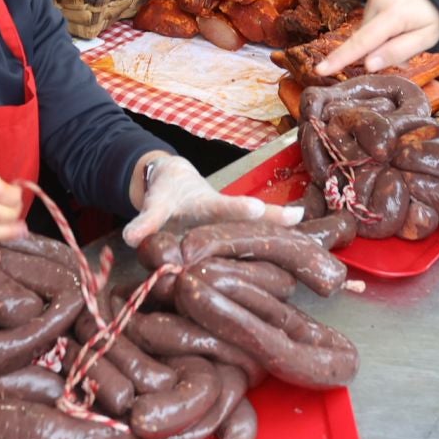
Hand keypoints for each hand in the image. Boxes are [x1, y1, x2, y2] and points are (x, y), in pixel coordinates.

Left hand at [123, 154, 302, 246]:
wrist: (172, 183)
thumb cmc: (167, 193)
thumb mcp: (154, 204)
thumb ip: (145, 221)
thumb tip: (131, 238)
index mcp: (210, 206)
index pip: (225, 207)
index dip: (240, 209)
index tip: (257, 208)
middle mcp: (227, 217)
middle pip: (254, 217)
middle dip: (274, 218)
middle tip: (297, 217)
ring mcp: (231, 229)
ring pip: (259, 230)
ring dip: (280, 233)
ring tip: (307, 232)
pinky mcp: (230, 244)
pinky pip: (252, 246)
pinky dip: (275, 248)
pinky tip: (299, 254)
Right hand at [314, 0, 438, 76]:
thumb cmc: (437, 16)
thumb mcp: (427, 38)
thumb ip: (397, 52)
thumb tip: (368, 65)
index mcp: (394, 15)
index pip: (363, 41)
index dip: (341, 58)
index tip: (320, 69)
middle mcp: (379, 0)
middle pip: (365, 38)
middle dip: (377, 52)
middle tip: (403, 56)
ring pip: (368, 29)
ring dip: (380, 39)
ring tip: (404, 34)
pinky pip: (371, 18)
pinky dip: (380, 28)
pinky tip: (397, 24)